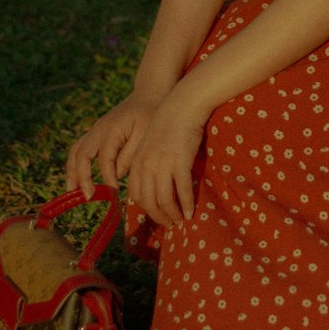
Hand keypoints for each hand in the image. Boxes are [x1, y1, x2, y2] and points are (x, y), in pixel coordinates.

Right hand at [65, 93, 158, 197]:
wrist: (148, 95)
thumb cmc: (149, 115)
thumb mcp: (145, 135)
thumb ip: (130, 156)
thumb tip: (115, 175)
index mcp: (112, 129)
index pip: (105, 159)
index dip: (108, 178)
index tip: (115, 194)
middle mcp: (98, 129)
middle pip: (81, 155)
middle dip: (82, 177)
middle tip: (88, 197)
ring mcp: (94, 131)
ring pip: (76, 152)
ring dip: (72, 172)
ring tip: (73, 192)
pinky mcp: (96, 134)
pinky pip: (80, 149)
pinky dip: (76, 164)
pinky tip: (79, 179)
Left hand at [126, 101, 205, 227]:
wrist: (183, 106)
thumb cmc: (170, 125)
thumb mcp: (151, 146)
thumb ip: (148, 166)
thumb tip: (154, 188)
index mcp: (137, 163)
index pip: (137, 196)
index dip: (148, 209)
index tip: (158, 215)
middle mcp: (146, 166)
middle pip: (149, 202)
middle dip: (159, 216)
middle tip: (170, 223)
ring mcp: (162, 165)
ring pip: (164, 200)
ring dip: (172, 214)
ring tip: (180, 220)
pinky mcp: (180, 163)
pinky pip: (182, 191)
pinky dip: (186, 204)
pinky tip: (191, 212)